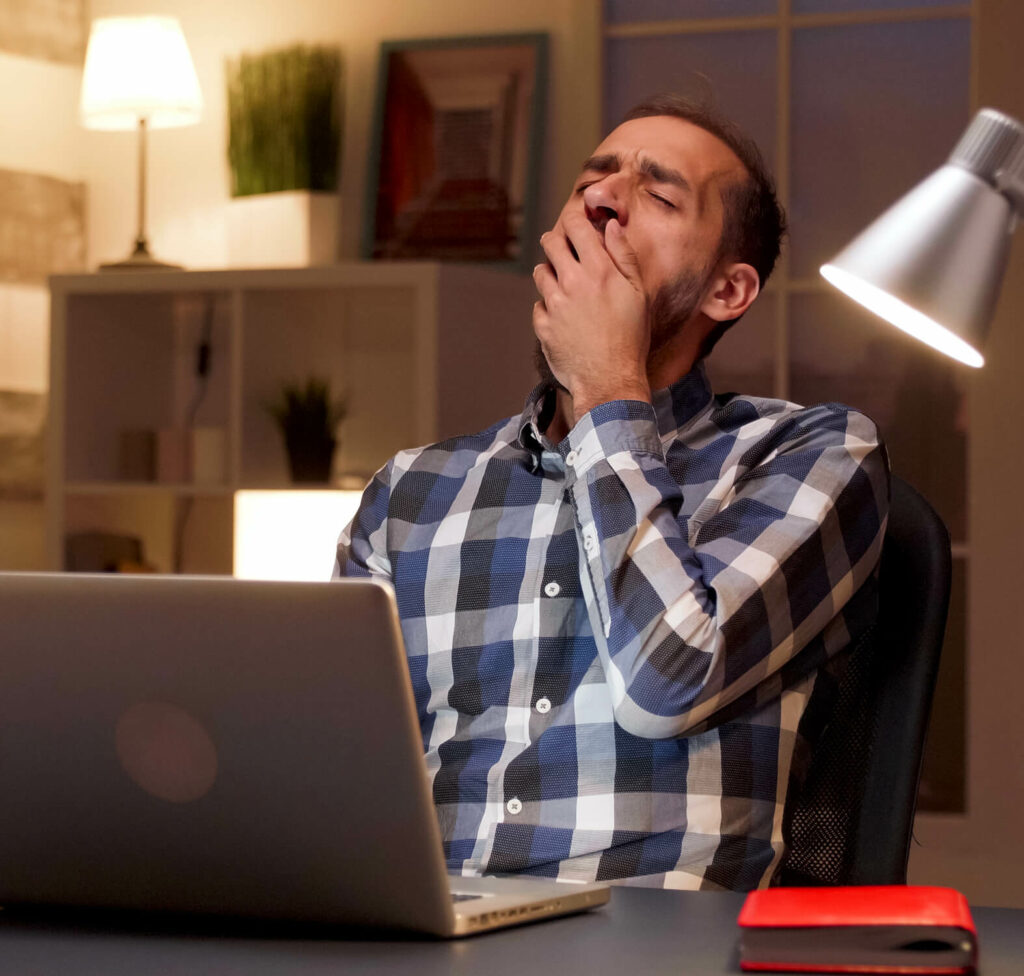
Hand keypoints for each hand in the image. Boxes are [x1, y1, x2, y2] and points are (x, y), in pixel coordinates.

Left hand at [532, 211, 651, 421]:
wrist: (610, 380)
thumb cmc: (630, 338)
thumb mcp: (639, 293)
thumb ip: (624, 255)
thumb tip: (610, 226)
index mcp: (599, 270)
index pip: (575, 225)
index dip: (574, 219)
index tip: (577, 222)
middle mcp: (572, 282)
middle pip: (551, 243)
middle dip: (557, 241)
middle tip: (567, 250)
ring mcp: (554, 304)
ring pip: (540, 272)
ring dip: (551, 272)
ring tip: (568, 287)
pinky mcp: (543, 325)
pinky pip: (539, 305)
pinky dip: (548, 306)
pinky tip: (565, 317)